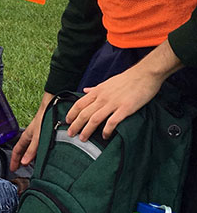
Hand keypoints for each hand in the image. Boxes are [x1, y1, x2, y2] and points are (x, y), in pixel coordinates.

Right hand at [10, 92, 53, 170]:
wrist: (53, 105)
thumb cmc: (44, 118)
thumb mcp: (37, 137)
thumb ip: (32, 150)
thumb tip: (24, 162)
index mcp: (27, 136)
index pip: (17, 150)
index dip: (14, 160)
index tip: (13, 169)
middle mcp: (32, 136)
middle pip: (24, 150)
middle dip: (22, 160)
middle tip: (21, 170)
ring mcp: (39, 135)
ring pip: (33, 148)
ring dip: (32, 156)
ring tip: (34, 166)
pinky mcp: (47, 134)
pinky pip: (41, 146)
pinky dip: (41, 152)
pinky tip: (48, 156)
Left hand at [66, 40, 182, 140]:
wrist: (145, 75)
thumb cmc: (127, 78)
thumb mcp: (107, 82)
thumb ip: (95, 88)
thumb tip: (85, 91)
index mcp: (97, 91)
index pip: (79, 104)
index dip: (71, 113)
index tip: (67, 122)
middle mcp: (102, 97)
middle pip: (84, 113)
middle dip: (75, 125)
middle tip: (70, 134)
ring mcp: (113, 103)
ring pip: (94, 119)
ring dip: (87, 130)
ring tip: (83, 138)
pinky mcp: (125, 109)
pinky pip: (112, 122)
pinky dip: (106, 130)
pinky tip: (105, 136)